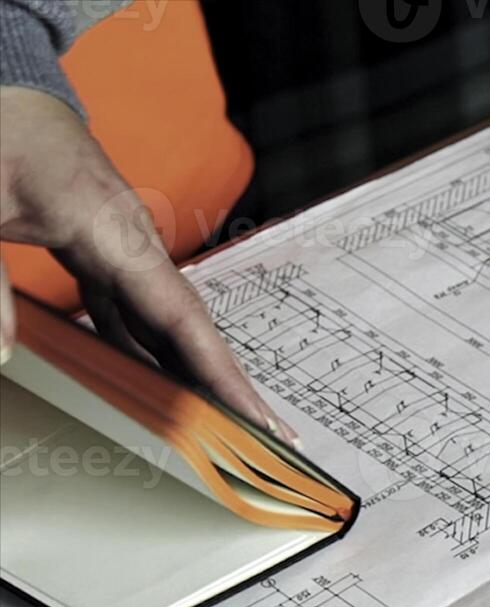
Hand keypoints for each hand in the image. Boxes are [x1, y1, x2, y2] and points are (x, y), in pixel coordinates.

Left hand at [0, 87, 294, 441]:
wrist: (0, 88)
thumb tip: (5, 351)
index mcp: (113, 227)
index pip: (181, 314)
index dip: (221, 371)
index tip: (255, 414)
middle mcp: (132, 238)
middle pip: (190, 324)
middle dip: (228, 383)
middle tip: (266, 437)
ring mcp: (120, 243)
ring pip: (167, 319)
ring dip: (192, 369)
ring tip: (219, 421)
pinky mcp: (100, 247)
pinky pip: (135, 308)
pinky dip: (151, 347)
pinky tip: (153, 379)